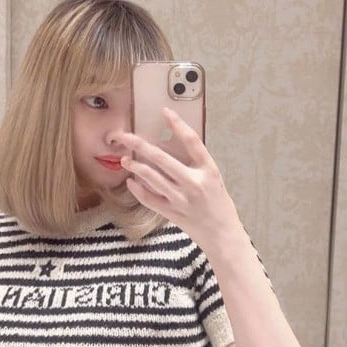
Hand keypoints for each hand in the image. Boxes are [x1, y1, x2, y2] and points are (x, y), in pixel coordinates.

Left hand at [116, 107, 240, 247]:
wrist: (223, 235)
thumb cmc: (219, 205)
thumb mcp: (214, 179)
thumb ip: (196, 164)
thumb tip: (171, 147)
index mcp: (209, 171)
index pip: (192, 141)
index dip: (178, 125)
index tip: (165, 112)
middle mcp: (194, 183)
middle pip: (162, 158)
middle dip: (139, 145)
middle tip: (124, 136)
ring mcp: (181, 199)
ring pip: (152, 178)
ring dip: (135, 166)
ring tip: (125, 159)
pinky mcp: (172, 212)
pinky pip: (150, 198)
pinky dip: (139, 189)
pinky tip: (131, 181)